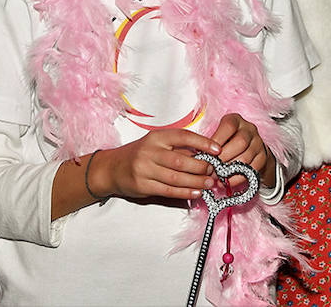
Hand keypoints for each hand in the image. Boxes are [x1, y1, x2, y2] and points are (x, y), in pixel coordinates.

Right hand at [89, 128, 222, 201]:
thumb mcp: (156, 144)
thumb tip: (205, 154)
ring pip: (176, 177)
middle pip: (181, 160)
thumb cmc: (139, 155)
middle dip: (201, 167)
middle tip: (215, 171)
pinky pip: (168, 190)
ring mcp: (144, 169)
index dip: (203, 142)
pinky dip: (184, 193)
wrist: (112, 168)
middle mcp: (150, 151)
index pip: (183, 136)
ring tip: (210, 184)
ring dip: (196, 182)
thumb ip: (177, 148)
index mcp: (156, 137)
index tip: (218, 150)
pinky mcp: (142, 186)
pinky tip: (196, 193)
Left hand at [212, 112, 277, 189]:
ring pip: (246, 157)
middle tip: (211, 168)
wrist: (247, 147)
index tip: (207, 152)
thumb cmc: (225, 140)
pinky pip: (252, 170)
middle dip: (223, 158)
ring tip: (216, 177)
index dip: (217, 139)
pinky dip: (238, 178)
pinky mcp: (263, 157)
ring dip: (229, 170)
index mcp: (236, 120)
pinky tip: (227, 181)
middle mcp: (249, 129)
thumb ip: (208, 141)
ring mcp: (258, 143)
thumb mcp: (217, 134)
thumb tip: (196, 155)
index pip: (229, 126)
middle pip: (240, 142)